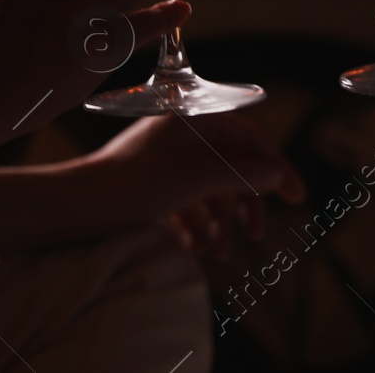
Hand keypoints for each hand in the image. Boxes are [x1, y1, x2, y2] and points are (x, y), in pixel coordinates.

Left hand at [0, 114, 305, 255]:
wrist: (79, 205)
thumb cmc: (134, 183)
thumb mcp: (196, 179)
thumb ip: (240, 174)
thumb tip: (274, 173)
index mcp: (195, 121)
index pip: (249, 139)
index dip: (276, 168)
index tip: (296, 197)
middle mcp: (183, 135)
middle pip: (230, 167)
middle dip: (244, 204)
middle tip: (255, 235)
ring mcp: (166, 160)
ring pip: (208, 190)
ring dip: (218, 222)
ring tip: (218, 253)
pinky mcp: (151, 184)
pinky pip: (185, 203)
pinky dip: (195, 225)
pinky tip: (196, 249)